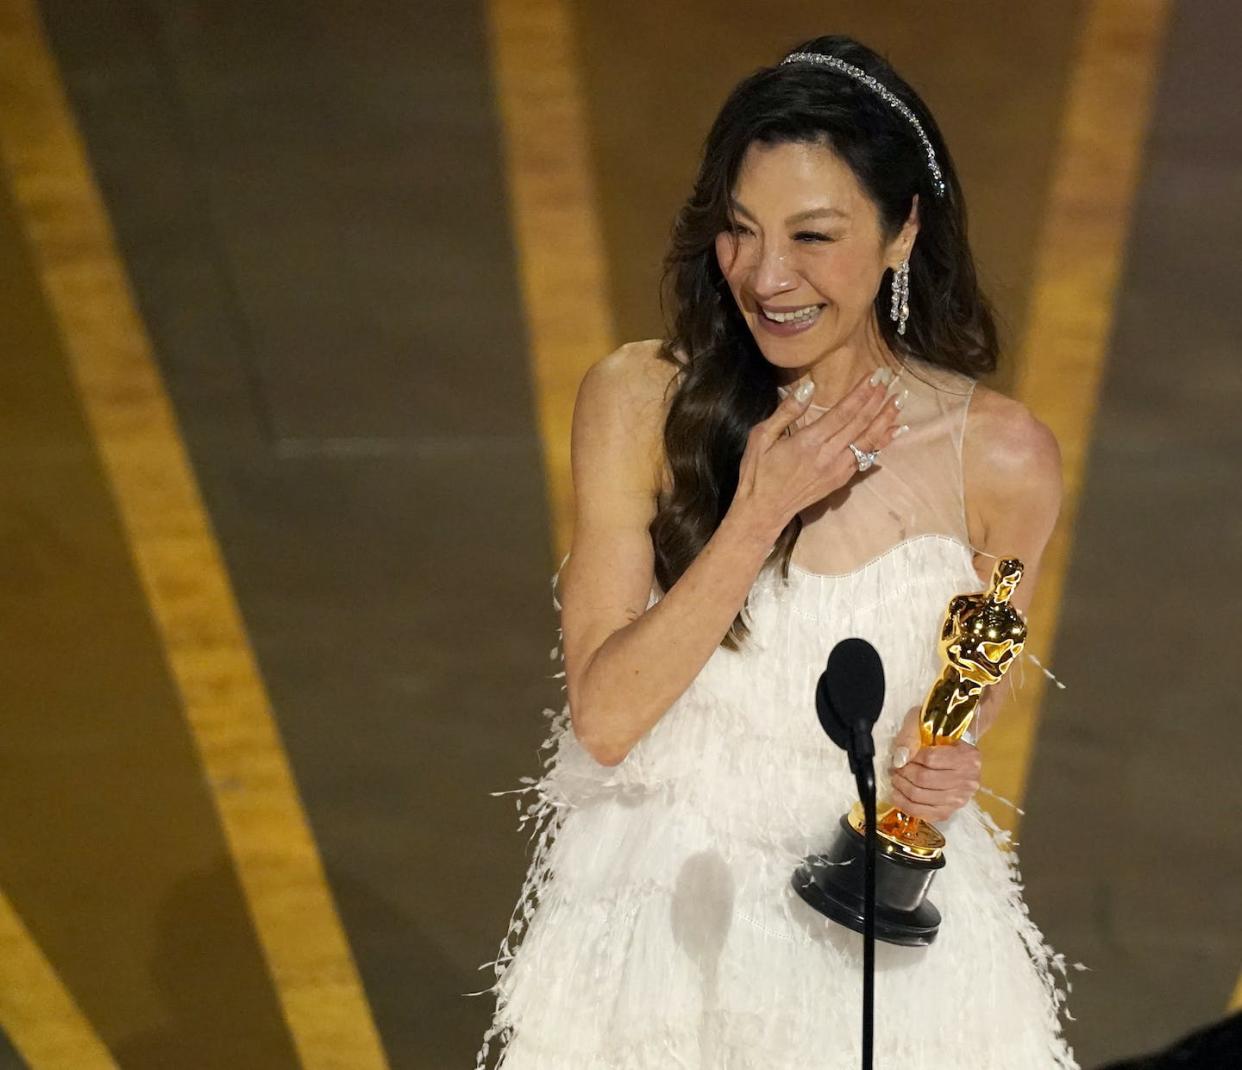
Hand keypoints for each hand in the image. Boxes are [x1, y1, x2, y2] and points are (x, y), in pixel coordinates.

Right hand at [728, 369, 905, 539]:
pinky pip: (866, 457)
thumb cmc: (758, 472)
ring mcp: (838, 469)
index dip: (862, 393)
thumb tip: (809, 387)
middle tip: (892, 379)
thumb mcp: (761, 437)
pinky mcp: (840, 480)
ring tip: (899, 400)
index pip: (843, 412)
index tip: (876, 375)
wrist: (763, 511)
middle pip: (861, 423)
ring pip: (869, 440)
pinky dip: (882, 442)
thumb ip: (787, 411)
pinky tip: (894, 430)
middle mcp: (828, 455)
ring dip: (886, 419)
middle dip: (877, 400)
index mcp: (809, 442)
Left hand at [888, 705, 980, 822]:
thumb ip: (911, 737)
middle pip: (924, 780)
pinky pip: (923, 814)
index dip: (910, 757)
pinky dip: (905, 805)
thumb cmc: (938, 734)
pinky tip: (897, 795)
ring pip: (921, 797)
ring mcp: (960, 799)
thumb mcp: (924, 723)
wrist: (953, 749)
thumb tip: (900, 758)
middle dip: (903, 773)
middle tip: (894, 767)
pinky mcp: (949, 812)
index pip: (931, 759)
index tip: (901, 754)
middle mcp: (969, 780)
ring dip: (901, 788)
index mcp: (968, 756)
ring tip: (895, 778)